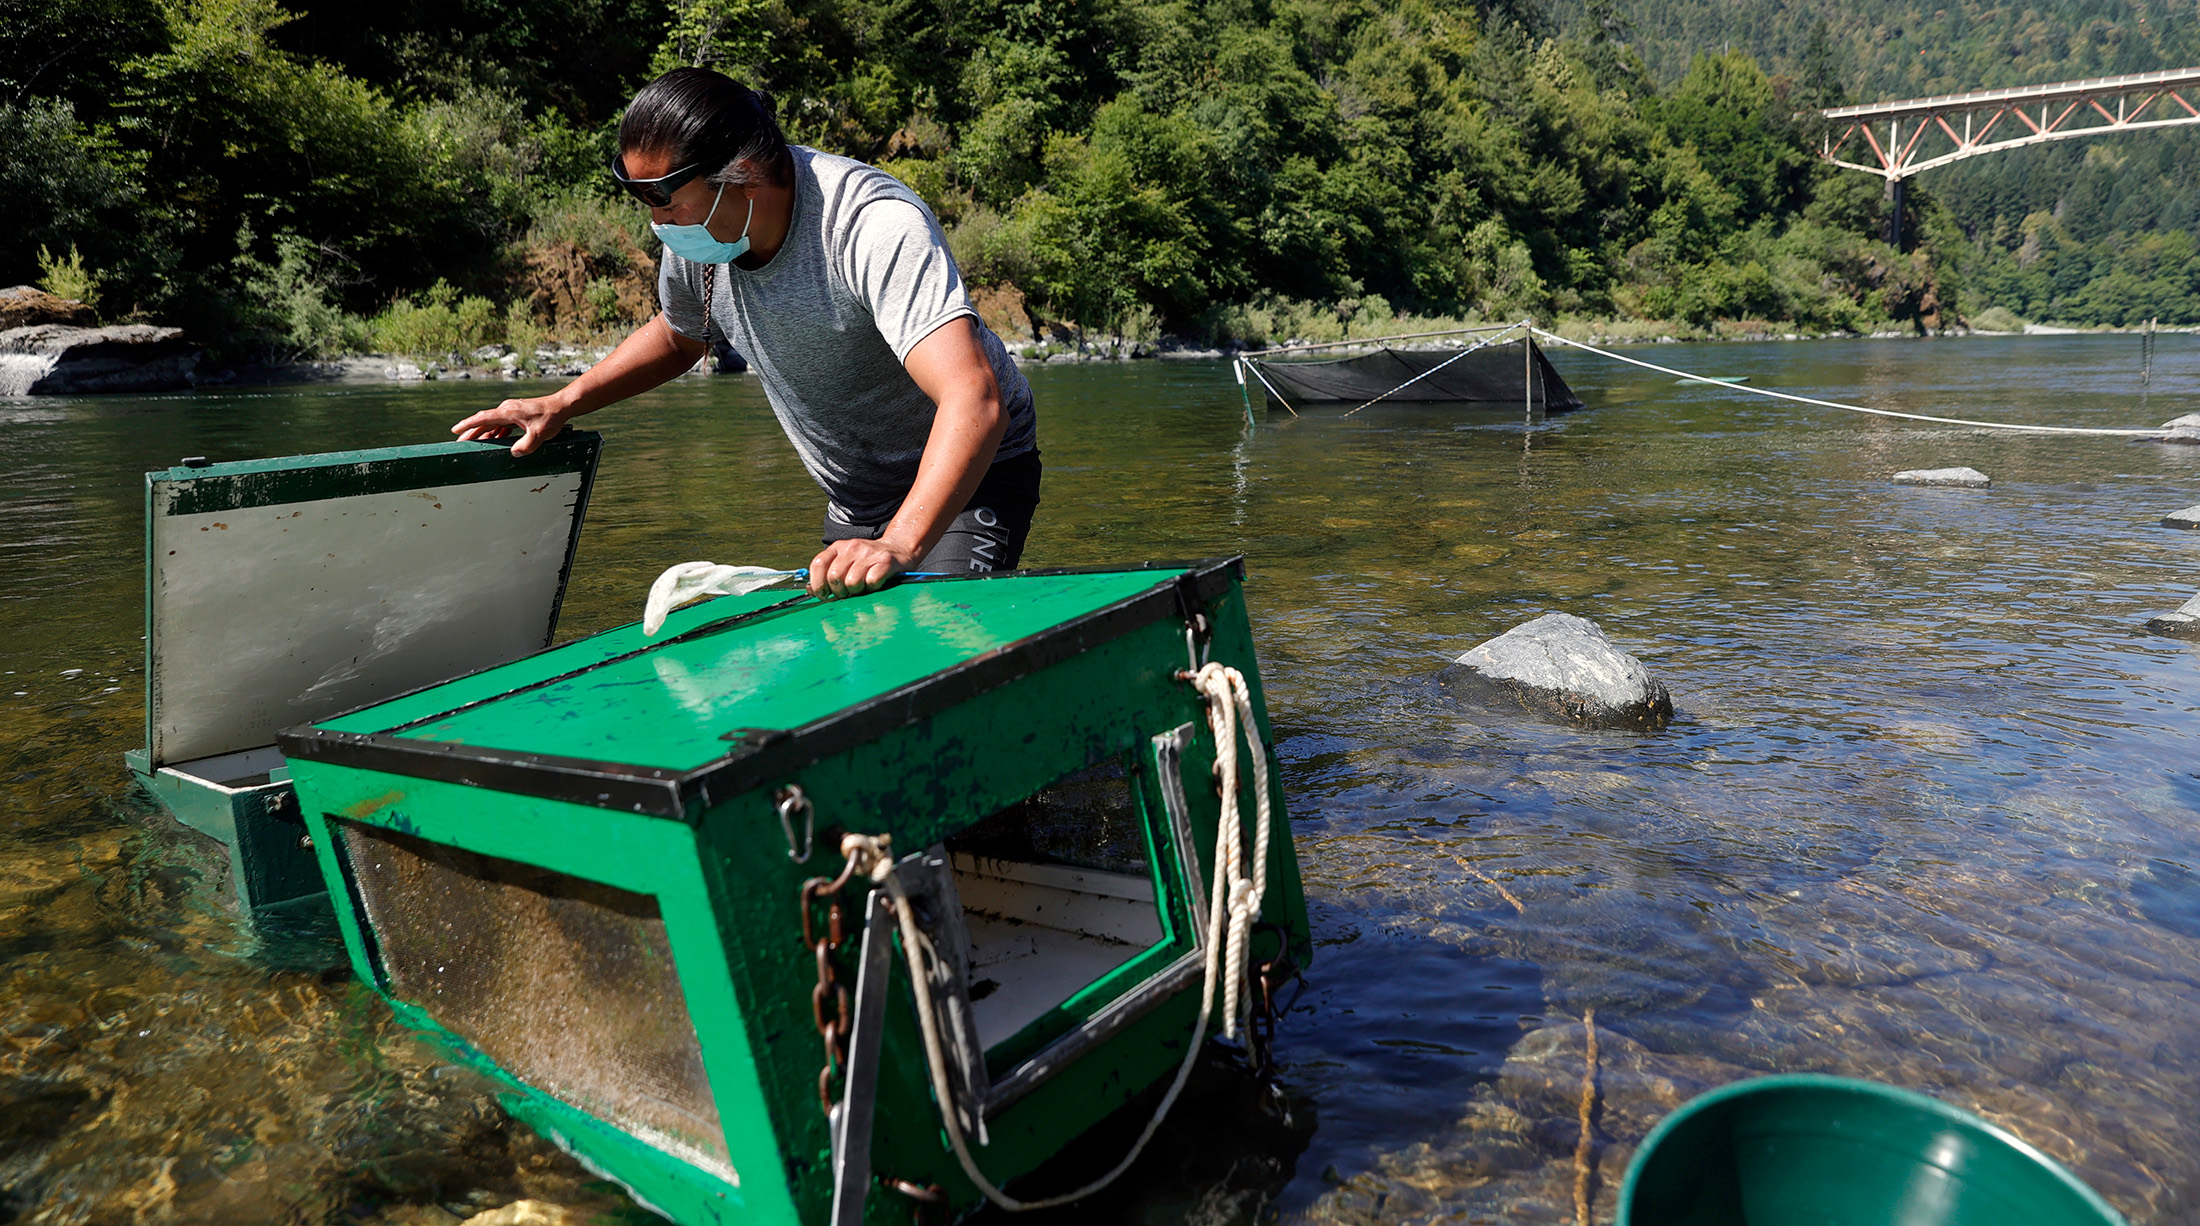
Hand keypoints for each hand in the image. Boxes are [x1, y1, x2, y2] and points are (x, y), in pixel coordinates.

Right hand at [452, 395, 567, 456]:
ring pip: (493, 423)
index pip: (483, 418)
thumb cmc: (551, 417)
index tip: (456, 430)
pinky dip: (496, 432)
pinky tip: (493, 440)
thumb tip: (514, 453)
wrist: (562, 406)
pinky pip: (502, 424)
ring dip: (483, 432)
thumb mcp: (538, 435)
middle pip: (484, 421)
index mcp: (508, 412)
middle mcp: (507, 409)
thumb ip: (525, 446)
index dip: (468, 424)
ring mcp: (512, 411)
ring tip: (473, 443)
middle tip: (459, 442)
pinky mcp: (518, 414)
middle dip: (471, 431)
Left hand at [807, 536, 923, 598]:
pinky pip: (871, 581)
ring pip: (852, 582)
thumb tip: (812, 591)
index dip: (817, 583)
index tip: (823, 594)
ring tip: (863, 587)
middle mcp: (852, 547)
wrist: (898, 549)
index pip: (818, 564)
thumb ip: (828, 574)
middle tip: (847, 592)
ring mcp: (869, 554)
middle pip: (834, 577)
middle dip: (839, 591)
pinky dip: (872, 587)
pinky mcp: (885, 562)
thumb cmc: (867, 562)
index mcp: (838, 547)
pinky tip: (875, 583)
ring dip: (857, 590)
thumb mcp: (845, 562)